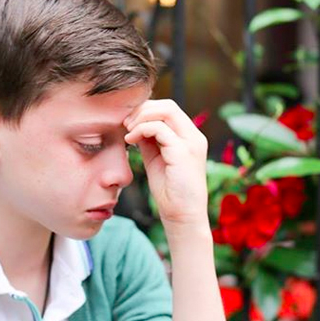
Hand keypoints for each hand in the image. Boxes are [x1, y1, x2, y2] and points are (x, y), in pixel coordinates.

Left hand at [124, 99, 209, 231]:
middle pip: (168, 105)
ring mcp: (191, 143)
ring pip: (165, 111)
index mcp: (189, 136)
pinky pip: (159, 129)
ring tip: (127, 130)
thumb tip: (134, 124)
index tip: (128, 121)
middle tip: (125, 123)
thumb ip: (149, 139)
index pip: (168, 108)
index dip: (146, 109)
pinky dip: (141, 129)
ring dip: (141, 117)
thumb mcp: (156, 157)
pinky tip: (130, 140)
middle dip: (142, 109)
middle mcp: (194, 136)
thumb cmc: (169, 189)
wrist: (181, 215)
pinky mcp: (183, 152)